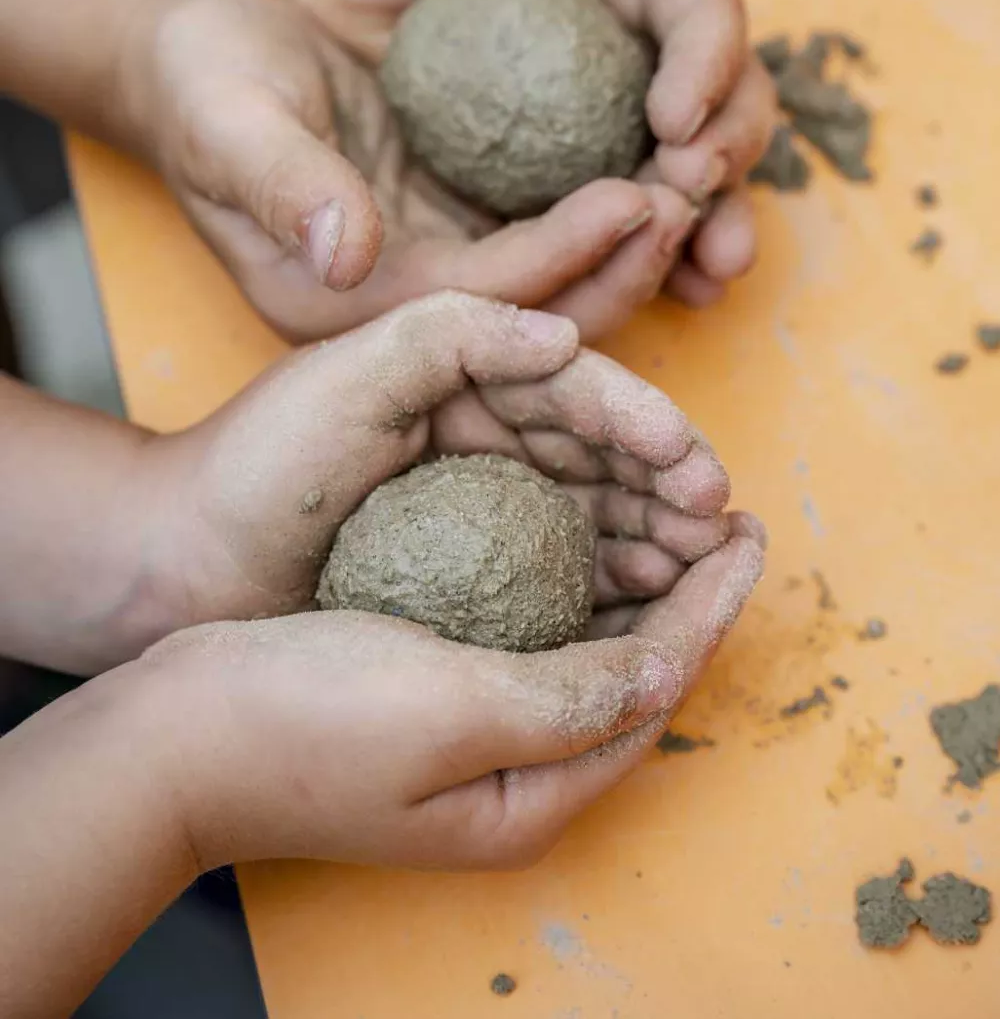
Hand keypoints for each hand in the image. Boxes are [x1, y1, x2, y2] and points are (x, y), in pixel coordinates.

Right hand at [134, 0, 700, 341]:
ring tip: (697, 180)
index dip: (567, 251)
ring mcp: (431, 275)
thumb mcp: (230, 125)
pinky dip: (601, 214)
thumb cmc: (206, 89)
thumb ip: (286, 185)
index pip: (483, 295)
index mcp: (346, 303)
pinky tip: (658, 163)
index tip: (643, 196)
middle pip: (536, 312)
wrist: (200, 71)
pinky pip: (543, 240)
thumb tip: (346, 252)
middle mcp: (400, 307)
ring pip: (554, 285)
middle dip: (623, 265)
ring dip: (628, 245)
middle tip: (697, 195)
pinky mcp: (452, 235)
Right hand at [144, 523, 764, 871]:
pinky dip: (566, 583)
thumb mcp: (452, 708)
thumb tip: (669, 667)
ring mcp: (472, 739)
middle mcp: (514, 776)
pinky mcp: (434, 693)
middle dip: (686, 597)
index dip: (709, 609)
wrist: (178, 734)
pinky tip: (572, 533)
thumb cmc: (305, 724)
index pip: (654, 690)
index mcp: (532, 795)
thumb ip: (567, 697)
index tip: (746, 531)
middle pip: (630, 676)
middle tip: (724, 517)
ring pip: (584, 651)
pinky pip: (528, 634)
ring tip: (670, 516)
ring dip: (634, 584)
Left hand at [153, 292, 756, 631]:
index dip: (637, 417)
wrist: (184, 569)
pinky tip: (653, 594)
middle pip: (598, 446)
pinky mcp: (473, 568)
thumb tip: (565, 337)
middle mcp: (480, 431)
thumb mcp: (347, 370)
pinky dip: (611, 575)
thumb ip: (452, 328)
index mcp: (458, 371)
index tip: (691, 458)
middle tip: (717, 520)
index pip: (570, 383)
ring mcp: (480, 502)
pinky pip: (560, 565)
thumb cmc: (255, 463)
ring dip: (654, 529)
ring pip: (592, 507)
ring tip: (704, 562)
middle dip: (665, 477)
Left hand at [280, 0, 777, 306]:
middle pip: (722, 114)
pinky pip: (606, 220)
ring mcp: (606, 119)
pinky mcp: (554, 173)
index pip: (710, 25)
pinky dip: (636, 256)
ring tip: (710, 271)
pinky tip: (660, 295)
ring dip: (707, 228)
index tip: (679, 120)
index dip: (712, 74)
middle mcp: (651, 53)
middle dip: (726, 163)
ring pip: (682, 180)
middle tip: (693, 197)